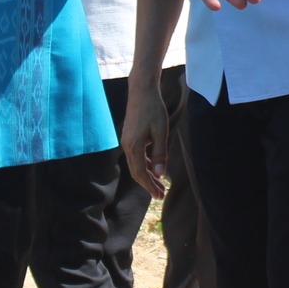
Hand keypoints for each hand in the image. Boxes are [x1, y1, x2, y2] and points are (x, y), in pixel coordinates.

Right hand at [121, 78, 170, 198]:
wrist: (142, 91)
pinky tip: (154, 169)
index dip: (150, 186)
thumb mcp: (161, 132)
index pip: (141, 173)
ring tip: (159, 185)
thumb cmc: (154, 110)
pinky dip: (145, 165)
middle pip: (137, 172)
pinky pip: (136, 156)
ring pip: (136, 165)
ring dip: (147, 176)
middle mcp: (127, 146)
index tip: (160, 195)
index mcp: (134, 146)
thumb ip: (160, 154)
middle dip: (148, 184)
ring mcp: (127, 141)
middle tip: (161, 195)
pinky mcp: (129, 137)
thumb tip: (160, 175)